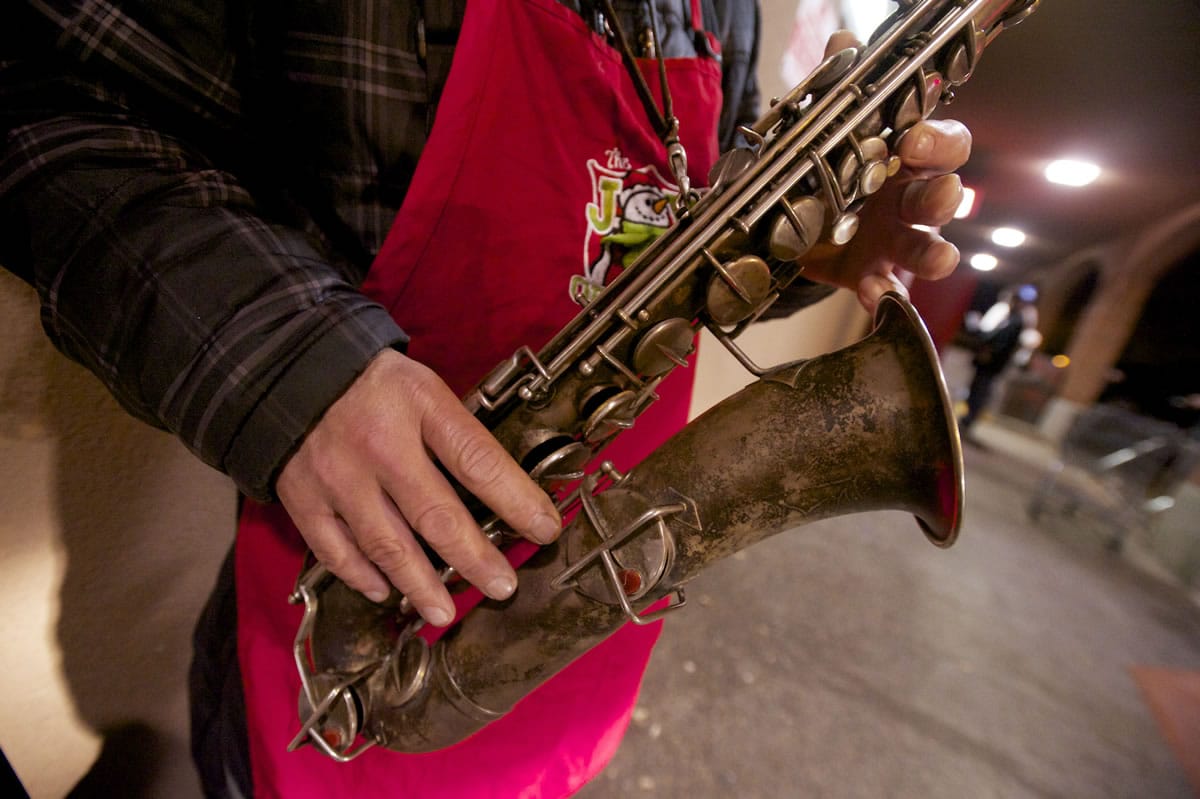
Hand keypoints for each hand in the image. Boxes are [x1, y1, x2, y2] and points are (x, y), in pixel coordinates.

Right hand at [276, 349, 561, 626]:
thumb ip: (456, 433)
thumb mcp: (424, 387)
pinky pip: (334, 550)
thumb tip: (502, 491)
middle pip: (435, 515)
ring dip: (419, 583)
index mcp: (419, 407)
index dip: (516, 500)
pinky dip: (361, 576)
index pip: (477, 460)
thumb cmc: (372, 382)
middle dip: (474, 558)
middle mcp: (379, 445)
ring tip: (445, 612)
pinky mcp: (302, 496)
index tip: (545, 530)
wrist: (287, 366)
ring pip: (385, 543)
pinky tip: (386, 591)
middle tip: (502, 588)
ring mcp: (337, 475)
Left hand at [799, 31, 972, 311]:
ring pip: (929, 246)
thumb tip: (842, 43)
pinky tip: (875, 293)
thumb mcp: (826, 131)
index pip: (942, 144)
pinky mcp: (874, 273)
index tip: (915, 141)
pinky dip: (883, 291)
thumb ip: (836, 91)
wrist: (789, 225)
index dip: (936, 142)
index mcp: (903, 157)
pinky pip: (887, 286)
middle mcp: (908, 197)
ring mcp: (895, 239)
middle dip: (944, 196)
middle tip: (937, 196)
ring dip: (935, 254)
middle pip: (945, 194)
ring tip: (937, 260)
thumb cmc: (825, 171)